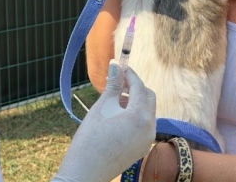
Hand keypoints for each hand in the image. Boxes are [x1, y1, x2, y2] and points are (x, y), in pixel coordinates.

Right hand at [52, 61, 155, 181]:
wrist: (86, 170)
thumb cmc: (91, 137)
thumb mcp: (102, 106)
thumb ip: (113, 84)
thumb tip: (116, 64)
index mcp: (140, 115)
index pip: (139, 86)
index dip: (129, 74)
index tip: (119, 66)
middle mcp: (149, 127)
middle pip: (148, 97)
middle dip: (135, 87)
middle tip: (118, 81)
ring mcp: (148, 139)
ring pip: (147, 110)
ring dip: (135, 100)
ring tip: (115, 98)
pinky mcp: (142, 147)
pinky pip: (143, 124)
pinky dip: (135, 114)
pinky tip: (118, 114)